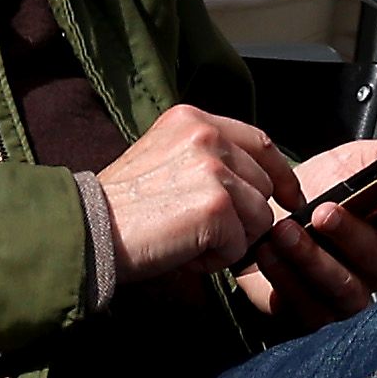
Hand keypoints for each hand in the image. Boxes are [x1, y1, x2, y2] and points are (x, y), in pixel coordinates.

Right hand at [91, 102, 315, 292]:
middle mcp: (206, 135)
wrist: (88, 229)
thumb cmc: (121, 206)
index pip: (260, 142)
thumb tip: (260, 187)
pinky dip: (216, 258)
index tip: (288, 198)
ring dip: (230, 240)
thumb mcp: (164, 158)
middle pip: (263, 186)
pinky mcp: (217, 204)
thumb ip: (208, 158)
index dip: (280, 174)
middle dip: (243, 217)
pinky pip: (242, 244)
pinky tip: (183, 250)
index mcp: (192, 119)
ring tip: (187, 239)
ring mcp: (214, 168)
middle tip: (197, 230)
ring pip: (259, 218)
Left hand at [286, 137, 376, 303]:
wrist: (270, 216)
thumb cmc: (316, 193)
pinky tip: (268, 252)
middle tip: (324, 211)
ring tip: (285, 230)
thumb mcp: (348, 163)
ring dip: (312, 258)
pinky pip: (306, 306)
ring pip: (342, 288)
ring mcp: (348, 295)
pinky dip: (284, 278)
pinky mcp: (313, 312)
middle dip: (351, 234)